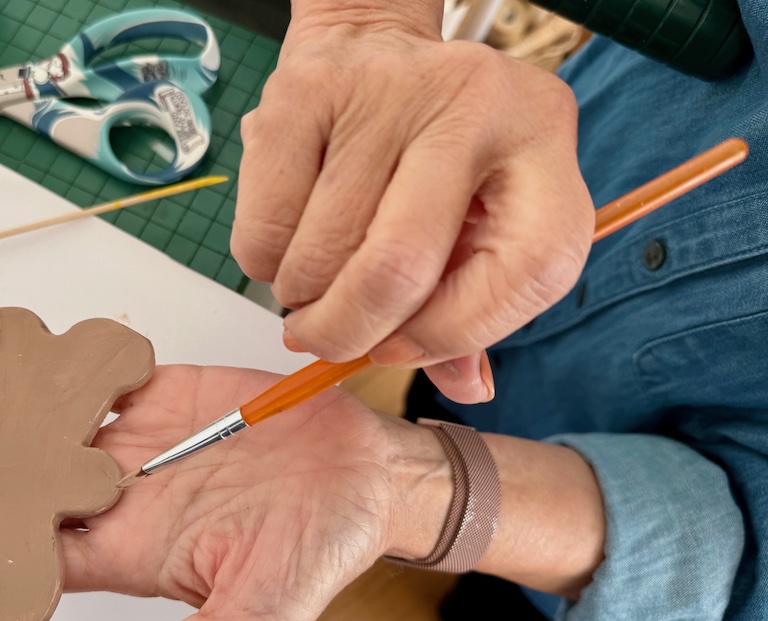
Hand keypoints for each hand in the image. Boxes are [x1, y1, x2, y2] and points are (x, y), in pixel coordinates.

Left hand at [0, 364, 448, 620]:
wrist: (366, 475)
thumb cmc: (320, 547)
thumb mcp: (256, 617)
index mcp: (139, 550)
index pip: (35, 556)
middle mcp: (128, 496)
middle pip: (20, 498)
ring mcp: (142, 444)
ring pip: (41, 441)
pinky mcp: (165, 395)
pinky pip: (95, 384)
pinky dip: (47, 380)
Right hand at [232, 1, 593, 402]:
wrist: (369, 46)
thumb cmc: (431, 148)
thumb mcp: (484, 215)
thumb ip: (480, 306)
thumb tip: (470, 387)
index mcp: (542, 141)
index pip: (528, 271)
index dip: (457, 332)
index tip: (402, 349)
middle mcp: (473, 105)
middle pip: (400, 269)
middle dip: (349, 331)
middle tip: (325, 342)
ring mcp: (385, 92)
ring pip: (323, 255)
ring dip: (304, 299)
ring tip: (310, 286)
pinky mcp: (303, 94)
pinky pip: (266, 227)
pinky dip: (265, 264)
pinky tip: (287, 245)